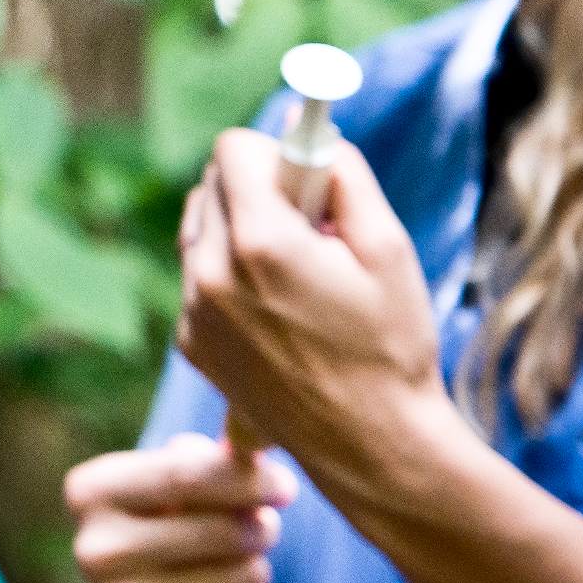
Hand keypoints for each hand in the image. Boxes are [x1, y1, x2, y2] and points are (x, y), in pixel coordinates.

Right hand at [63, 432, 294, 582]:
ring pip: (239, 577)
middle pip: (219, 530)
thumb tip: (252, 442)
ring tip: (242, 563)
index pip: (185, 473)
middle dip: (261, 526)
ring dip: (257, 566)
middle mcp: (95, 551)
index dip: (248, 478)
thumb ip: (208, 456)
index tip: (286, 486)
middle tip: (266, 527)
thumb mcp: (172, 479)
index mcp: (90, 493)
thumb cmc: (165, 524)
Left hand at [176, 130, 453, 500]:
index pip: (234, 149)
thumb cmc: (391, 347)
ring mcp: (195, 314)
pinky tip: (277, 311)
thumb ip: (342, 174)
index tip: (306, 178)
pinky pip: (199, 280)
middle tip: (311, 229)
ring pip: (200, 231)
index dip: (276, 154)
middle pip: (212, 185)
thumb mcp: (387, 246)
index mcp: (259, 243)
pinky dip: (228, 278)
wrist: (374, 449)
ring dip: (238, 232)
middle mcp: (211, 274)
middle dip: (258, 191)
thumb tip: (308, 134)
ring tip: (295, 273)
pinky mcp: (191, 345)